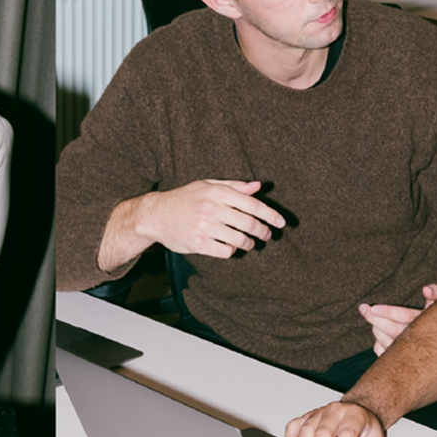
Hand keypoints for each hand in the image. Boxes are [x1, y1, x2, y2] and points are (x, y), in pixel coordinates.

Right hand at [130, 179, 286, 258]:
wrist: (155, 215)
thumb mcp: (207, 185)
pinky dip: (233, 250)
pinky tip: (231, 246)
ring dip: (249, 243)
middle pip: (249, 223)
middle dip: (263, 231)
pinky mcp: (198, 244)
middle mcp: (211, 208)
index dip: (270, 214)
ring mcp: (204, 227)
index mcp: (216, 192)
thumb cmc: (184, 198)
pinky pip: (226, 251)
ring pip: (239, 239)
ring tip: (250, 243)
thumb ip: (233, 186)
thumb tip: (258, 186)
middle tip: (268, 235)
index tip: (281, 222)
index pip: (251, 204)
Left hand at [361, 293, 436, 356]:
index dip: (389, 312)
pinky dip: (379, 344)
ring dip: (376, 330)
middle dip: (375, 319)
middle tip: (364, 308)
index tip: (373, 308)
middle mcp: (421, 339)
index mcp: (429, 322)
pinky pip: (385, 354)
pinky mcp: (404, 362)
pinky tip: (379, 335)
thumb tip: (426, 290)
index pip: (407, 317)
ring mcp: (412, 353)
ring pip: (387, 342)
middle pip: (393, 330)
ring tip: (373, 319)